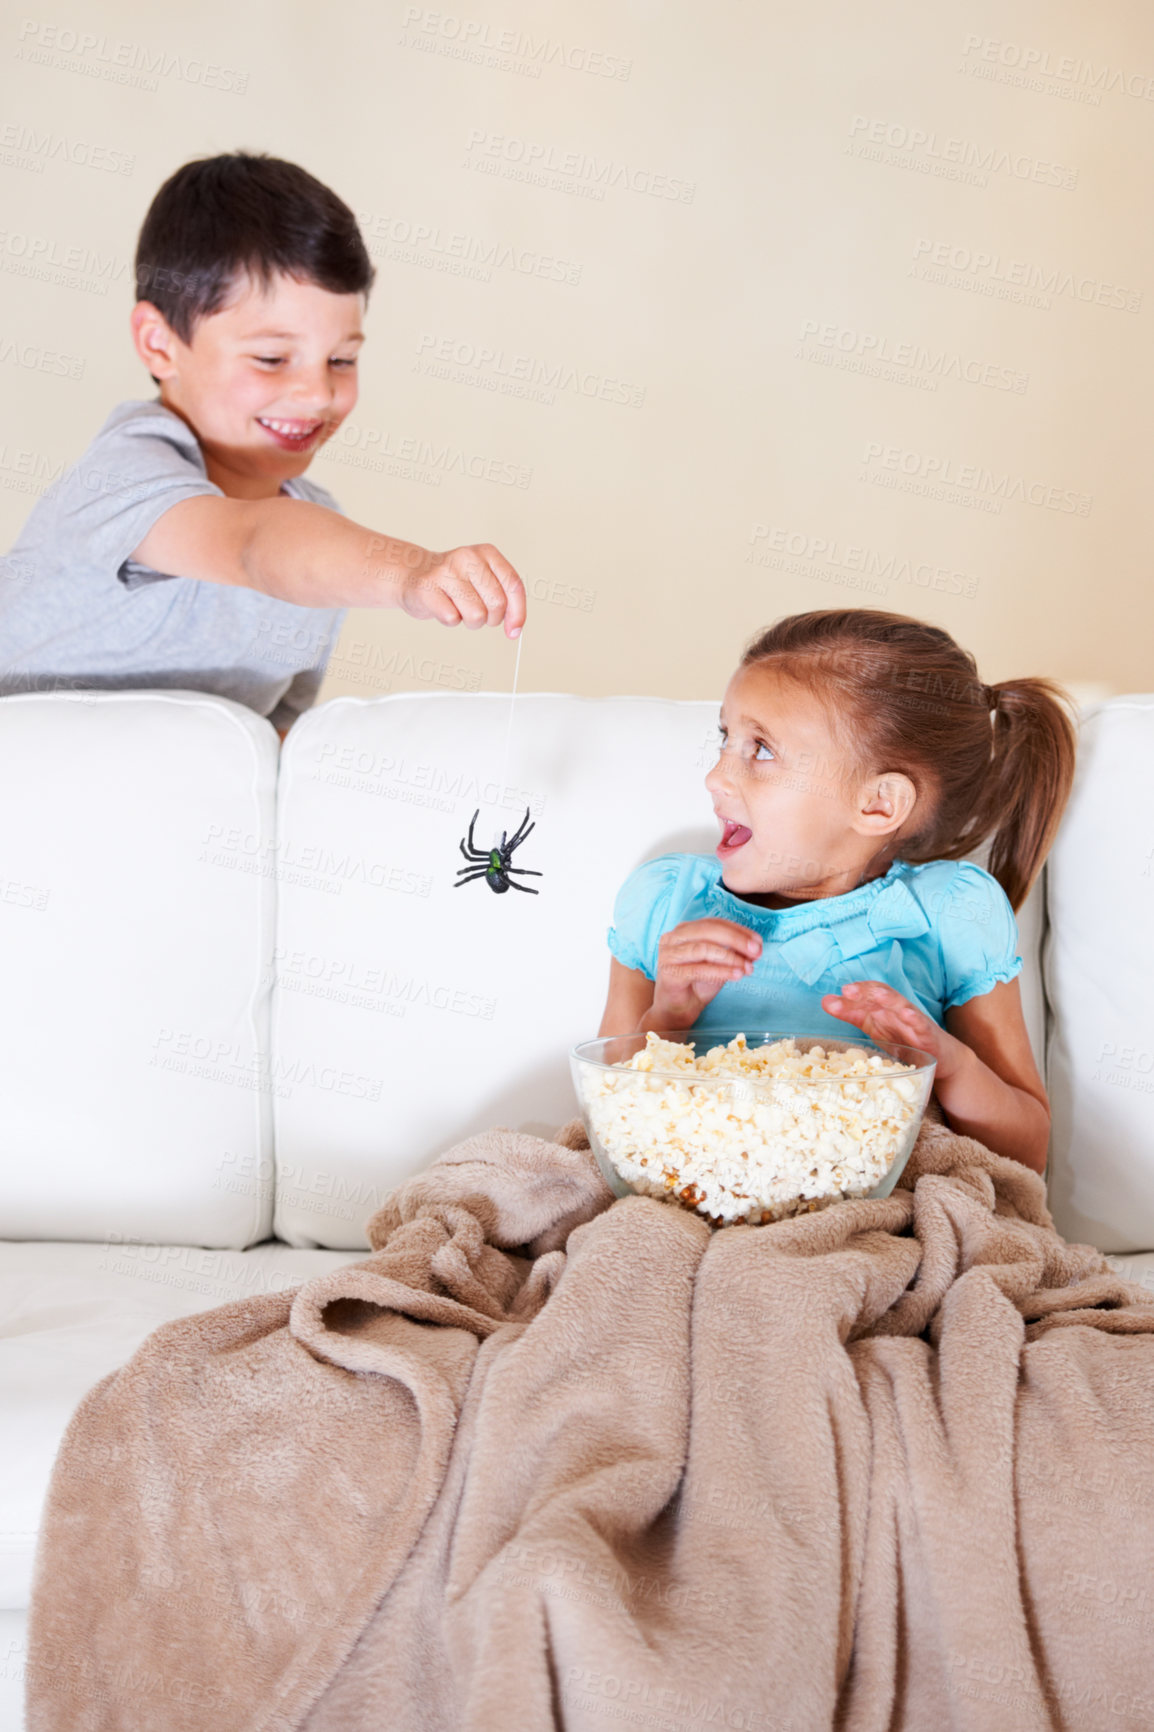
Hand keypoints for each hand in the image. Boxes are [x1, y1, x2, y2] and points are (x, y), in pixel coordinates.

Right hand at [400, 543, 525, 638]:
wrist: (413, 574)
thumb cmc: (453, 582)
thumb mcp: (483, 580)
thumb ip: (504, 598)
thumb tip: (515, 628)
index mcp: (487, 553)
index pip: (514, 586)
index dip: (518, 613)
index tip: (514, 630)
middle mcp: (468, 557)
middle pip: (497, 604)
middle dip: (491, 618)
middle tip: (478, 612)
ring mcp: (446, 571)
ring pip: (477, 615)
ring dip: (470, 621)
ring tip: (459, 608)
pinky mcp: (427, 588)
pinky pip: (452, 619)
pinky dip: (450, 620)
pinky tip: (442, 606)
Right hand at [646, 919, 761, 1029]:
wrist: (679, 1008)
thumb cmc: (697, 983)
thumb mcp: (719, 963)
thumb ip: (733, 952)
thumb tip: (755, 946)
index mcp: (685, 929)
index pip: (715, 923)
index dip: (738, 930)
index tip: (758, 941)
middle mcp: (674, 938)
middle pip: (709, 930)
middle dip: (736, 940)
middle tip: (756, 951)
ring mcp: (669, 955)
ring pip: (704, 948)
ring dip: (731, 958)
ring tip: (748, 967)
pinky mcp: (670, 973)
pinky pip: (699, 969)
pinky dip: (721, 971)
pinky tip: (736, 975)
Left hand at [821, 981, 964, 1079]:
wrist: (940, 1058)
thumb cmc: (904, 1038)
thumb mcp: (874, 1026)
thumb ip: (851, 1013)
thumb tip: (826, 1001)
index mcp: (884, 1007)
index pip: (870, 991)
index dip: (856, 990)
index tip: (840, 992)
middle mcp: (898, 1010)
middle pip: (883, 994)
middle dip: (866, 991)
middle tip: (848, 990)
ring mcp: (914, 1021)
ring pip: (902, 1005)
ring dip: (890, 998)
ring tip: (876, 994)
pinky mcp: (928, 1035)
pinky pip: (921, 1025)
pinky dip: (915, 1019)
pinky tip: (908, 1014)